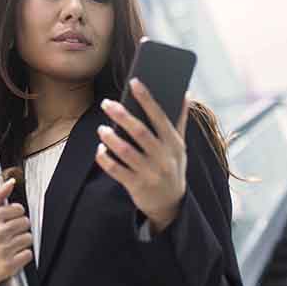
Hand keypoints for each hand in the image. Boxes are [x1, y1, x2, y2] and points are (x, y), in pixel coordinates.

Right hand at [0, 178, 32, 285]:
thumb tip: (10, 183)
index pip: (19, 209)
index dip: (15, 214)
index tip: (8, 219)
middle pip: (25, 223)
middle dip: (18, 227)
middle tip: (8, 233)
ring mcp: (4, 249)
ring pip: (28, 238)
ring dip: (21, 241)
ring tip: (8, 244)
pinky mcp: (9, 265)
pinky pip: (28, 254)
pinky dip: (22, 255)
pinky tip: (10, 254)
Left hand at [96, 78, 188, 234]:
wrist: (171, 204)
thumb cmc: (173, 167)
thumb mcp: (180, 146)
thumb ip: (180, 121)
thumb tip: (186, 93)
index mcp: (173, 143)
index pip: (160, 116)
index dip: (146, 98)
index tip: (134, 81)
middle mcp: (163, 157)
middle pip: (140, 132)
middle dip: (122, 115)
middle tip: (107, 103)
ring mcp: (150, 172)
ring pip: (126, 151)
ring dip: (111, 138)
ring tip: (102, 128)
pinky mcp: (136, 186)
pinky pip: (116, 170)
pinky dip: (106, 159)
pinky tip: (100, 149)